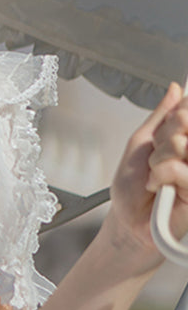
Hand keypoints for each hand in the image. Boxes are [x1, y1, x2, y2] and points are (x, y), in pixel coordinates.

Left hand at [105, 83, 187, 269]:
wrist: (128, 220)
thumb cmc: (133, 186)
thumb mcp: (142, 142)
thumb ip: (161, 115)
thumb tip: (175, 89)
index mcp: (186, 138)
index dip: (176, 117)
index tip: (163, 132)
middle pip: (184, 121)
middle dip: (162, 139)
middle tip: (155, 158)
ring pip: (181, 144)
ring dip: (158, 160)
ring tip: (156, 176)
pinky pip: (180, 169)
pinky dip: (161, 177)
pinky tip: (160, 189)